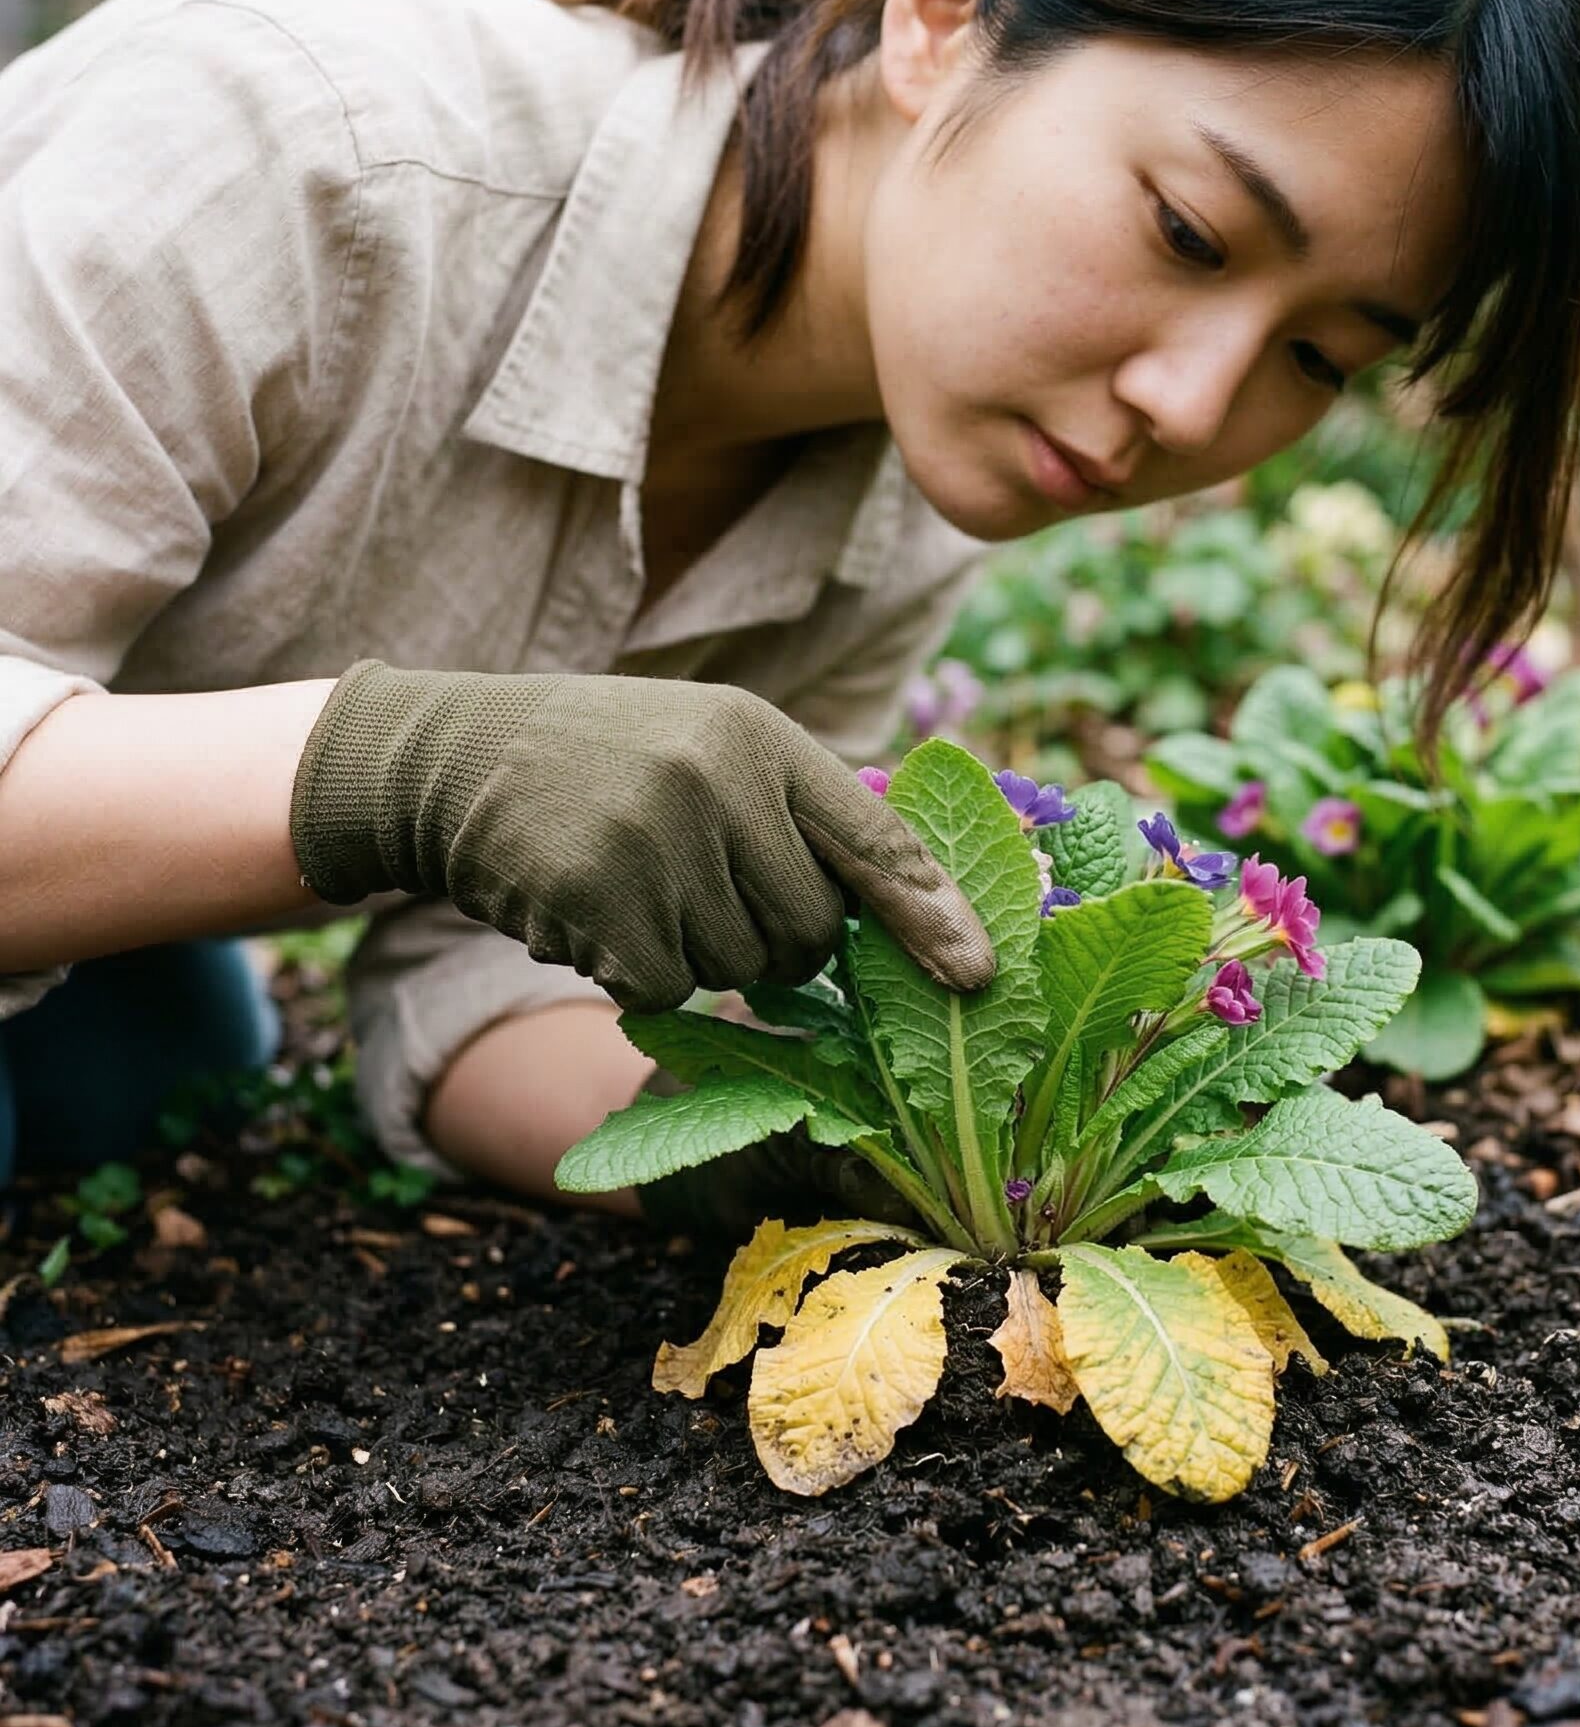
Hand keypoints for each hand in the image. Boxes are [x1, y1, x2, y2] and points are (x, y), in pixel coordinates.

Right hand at [289, 661, 992, 1010]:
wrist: (451, 756)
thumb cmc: (604, 761)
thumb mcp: (709, 746)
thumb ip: (796, 813)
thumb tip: (915, 911)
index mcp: (762, 737)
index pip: (875, 840)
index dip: (933, 915)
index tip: (980, 975)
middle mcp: (720, 779)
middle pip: (811, 931)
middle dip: (773, 940)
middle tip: (698, 888)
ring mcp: (656, 836)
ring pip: (739, 968)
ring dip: (693, 951)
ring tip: (633, 880)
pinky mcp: (597, 896)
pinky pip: (664, 989)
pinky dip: (631, 972)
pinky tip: (590, 911)